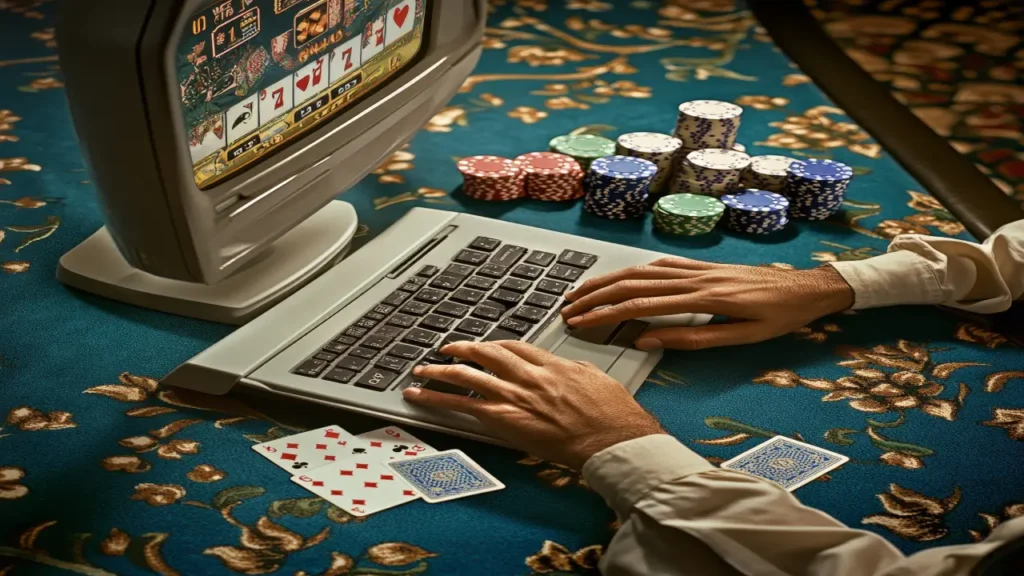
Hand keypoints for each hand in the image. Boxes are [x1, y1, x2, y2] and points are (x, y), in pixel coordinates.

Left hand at [402, 340, 663, 469]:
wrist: (612, 440)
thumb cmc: (613, 417)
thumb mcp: (599, 380)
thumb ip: (579, 372)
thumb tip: (572, 370)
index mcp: (552, 364)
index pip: (516, 347)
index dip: (495, 346)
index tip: (486, 346)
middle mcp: (529, 375)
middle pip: (486, 354)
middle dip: (463, 350)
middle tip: (446, 349)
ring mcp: (514, 395)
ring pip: (467, 375)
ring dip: (440, 371)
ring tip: (422, 369)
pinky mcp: (504, 418)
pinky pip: (462, 405)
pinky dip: (437, 399)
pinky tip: (420, 397)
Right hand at [561, 257, 853, 350]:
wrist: (807, 288)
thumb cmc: (778, 318)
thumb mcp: (740, 337)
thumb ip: (692, 338)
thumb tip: (648, 339)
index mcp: (702, 297)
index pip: (640, 305)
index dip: (606, 314)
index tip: (581, 323)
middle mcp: (694, 277)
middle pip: (631, 283)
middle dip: (595, 296)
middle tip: (567, 309)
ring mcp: (696, 268)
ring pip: (640, 271)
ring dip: (607, 281)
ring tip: (581, 292)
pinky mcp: (701, 265)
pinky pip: (658, 264)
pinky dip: (631, 271)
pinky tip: (618, 278)